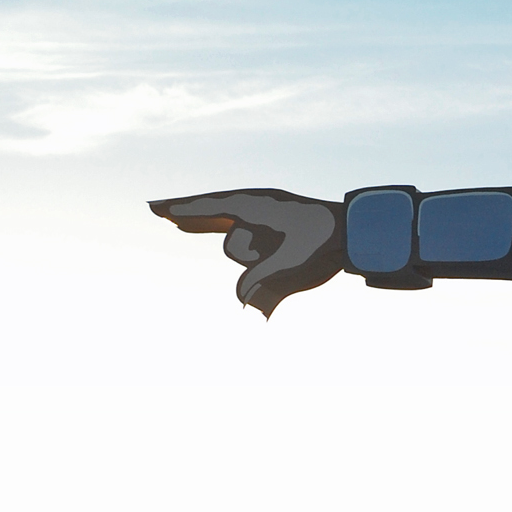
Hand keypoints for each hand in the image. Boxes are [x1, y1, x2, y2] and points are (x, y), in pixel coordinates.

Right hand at [150, 190, 344, 316]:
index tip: (159, 211)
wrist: (354, 232)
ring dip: (238, 244)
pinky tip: (196, 227)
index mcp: (256, 208)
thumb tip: (244, 304)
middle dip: (186, 212)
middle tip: (156, 210)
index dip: (185, 211)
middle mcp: (254, 207)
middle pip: (213, 216)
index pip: (211, 209)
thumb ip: (263, 284)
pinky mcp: (269, 223)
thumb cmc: (324, 244)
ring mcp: (261, 214)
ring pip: (233, 239)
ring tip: (244, 247)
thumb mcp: (294, 266)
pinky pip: (233, 226)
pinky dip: (212, 224)